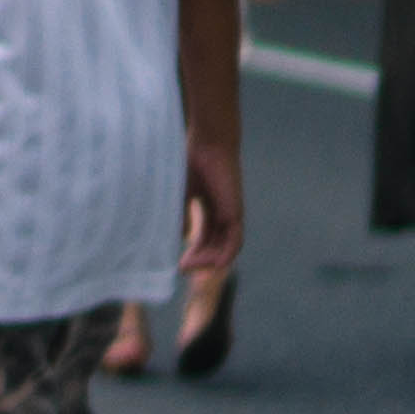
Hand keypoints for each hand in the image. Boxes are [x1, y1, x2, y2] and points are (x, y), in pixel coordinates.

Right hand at [181, 139, 243, 271]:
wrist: (209, 145)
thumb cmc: (192, 163)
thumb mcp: (181, 193)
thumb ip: (181, 214)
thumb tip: (179, 236)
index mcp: (210, 207)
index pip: (203, 237)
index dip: (192, 251)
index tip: (178, 263)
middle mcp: (222, 214)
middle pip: (213, 245)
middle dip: (199, 259)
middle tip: (182, 268)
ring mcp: (230, 215)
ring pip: (223, 247)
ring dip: (209, 261)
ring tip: (190, 266)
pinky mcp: (236, 213)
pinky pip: (235, 241)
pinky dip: (226, 255)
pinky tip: (214, 265)